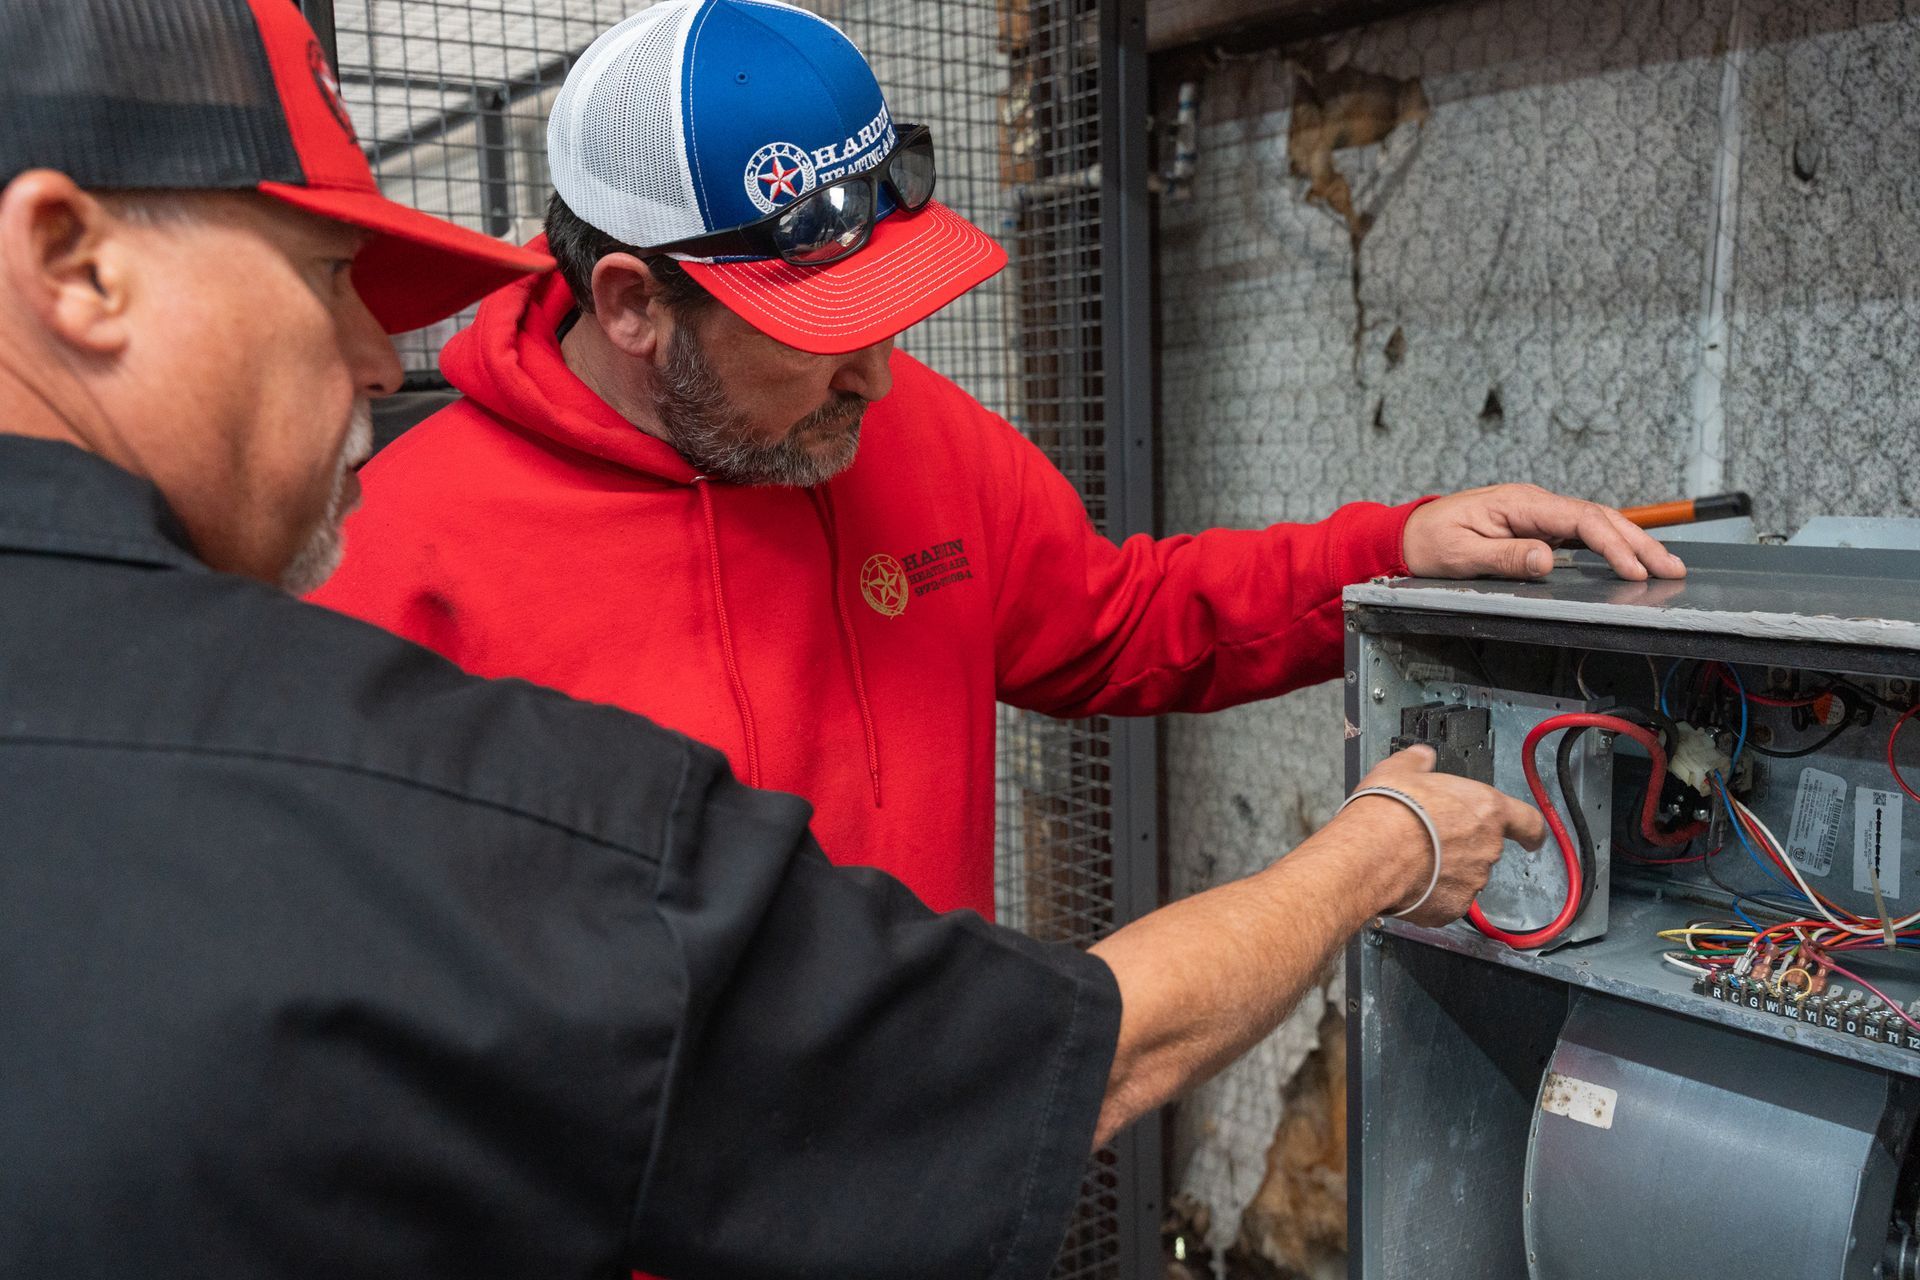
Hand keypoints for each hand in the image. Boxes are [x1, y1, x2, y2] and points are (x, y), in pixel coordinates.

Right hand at [1335, 745, 1545, 926]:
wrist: (1369, 855)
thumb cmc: (1389, 813)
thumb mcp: (1400, 770)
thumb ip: (1418, 762)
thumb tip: (1420, 757)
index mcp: (1486, 808)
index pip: (1529, 822)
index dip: (1530, 830)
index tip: (1531, 836)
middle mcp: (1486, 847)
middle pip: (1485, 847)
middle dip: (1463, 845)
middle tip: (1431, 836)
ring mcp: (1471, 881)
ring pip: (1465, 875)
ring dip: (1446, 869)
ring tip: (1412, 858)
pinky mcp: (1450, 908)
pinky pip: (1445, 899)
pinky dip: (1431, 893)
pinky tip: (1407, 880)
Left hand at [1402, 483, 1686, 582]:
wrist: (1406, 534)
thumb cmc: (1429, 542)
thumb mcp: (1460, 554)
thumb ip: (1504, 557)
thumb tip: (1547, 561)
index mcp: (1520, 503)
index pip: (1580, 519)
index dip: (1612, 544)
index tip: (1633, 568)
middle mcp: (1534, 503)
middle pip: (1599, 517)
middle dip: (1639, 543)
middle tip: (1673, 568)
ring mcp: (1537, 514)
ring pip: (1596, 523)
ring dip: (1631, 543)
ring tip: (1665, 565)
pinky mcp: (1535, 526)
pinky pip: (1580, 533)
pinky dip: (1610, 546)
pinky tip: (1629, 559)